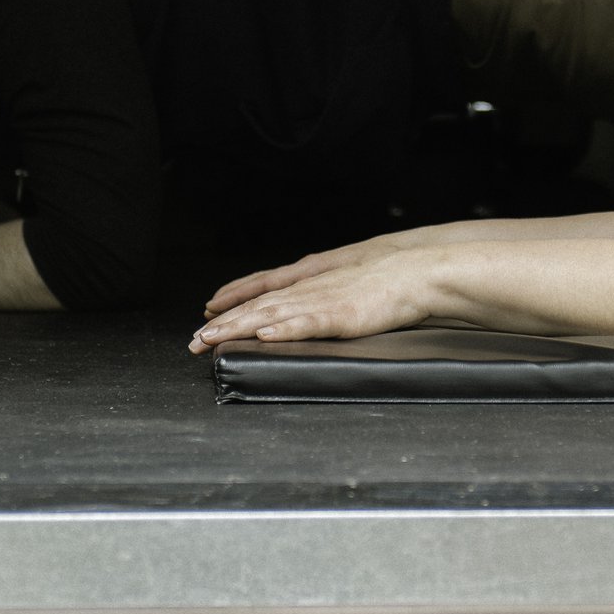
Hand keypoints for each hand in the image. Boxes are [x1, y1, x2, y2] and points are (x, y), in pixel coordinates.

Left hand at [188, 235, 435, 352]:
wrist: (419, 272)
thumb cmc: (389, 282)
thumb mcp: (346, 287)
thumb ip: (323, 298)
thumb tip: (307, 315)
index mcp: (312, 284)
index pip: (263, 295)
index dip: (233, 307)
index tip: (207, 319)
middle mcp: (310, 290)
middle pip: (257, 307)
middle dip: (223, 324)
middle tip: (194, 341)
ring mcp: (323, 301)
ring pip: (271, 316)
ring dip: (239, 328)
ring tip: (212, 339)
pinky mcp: (341, 315)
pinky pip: (305, 323)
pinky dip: (282, 330)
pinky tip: (263, 337)